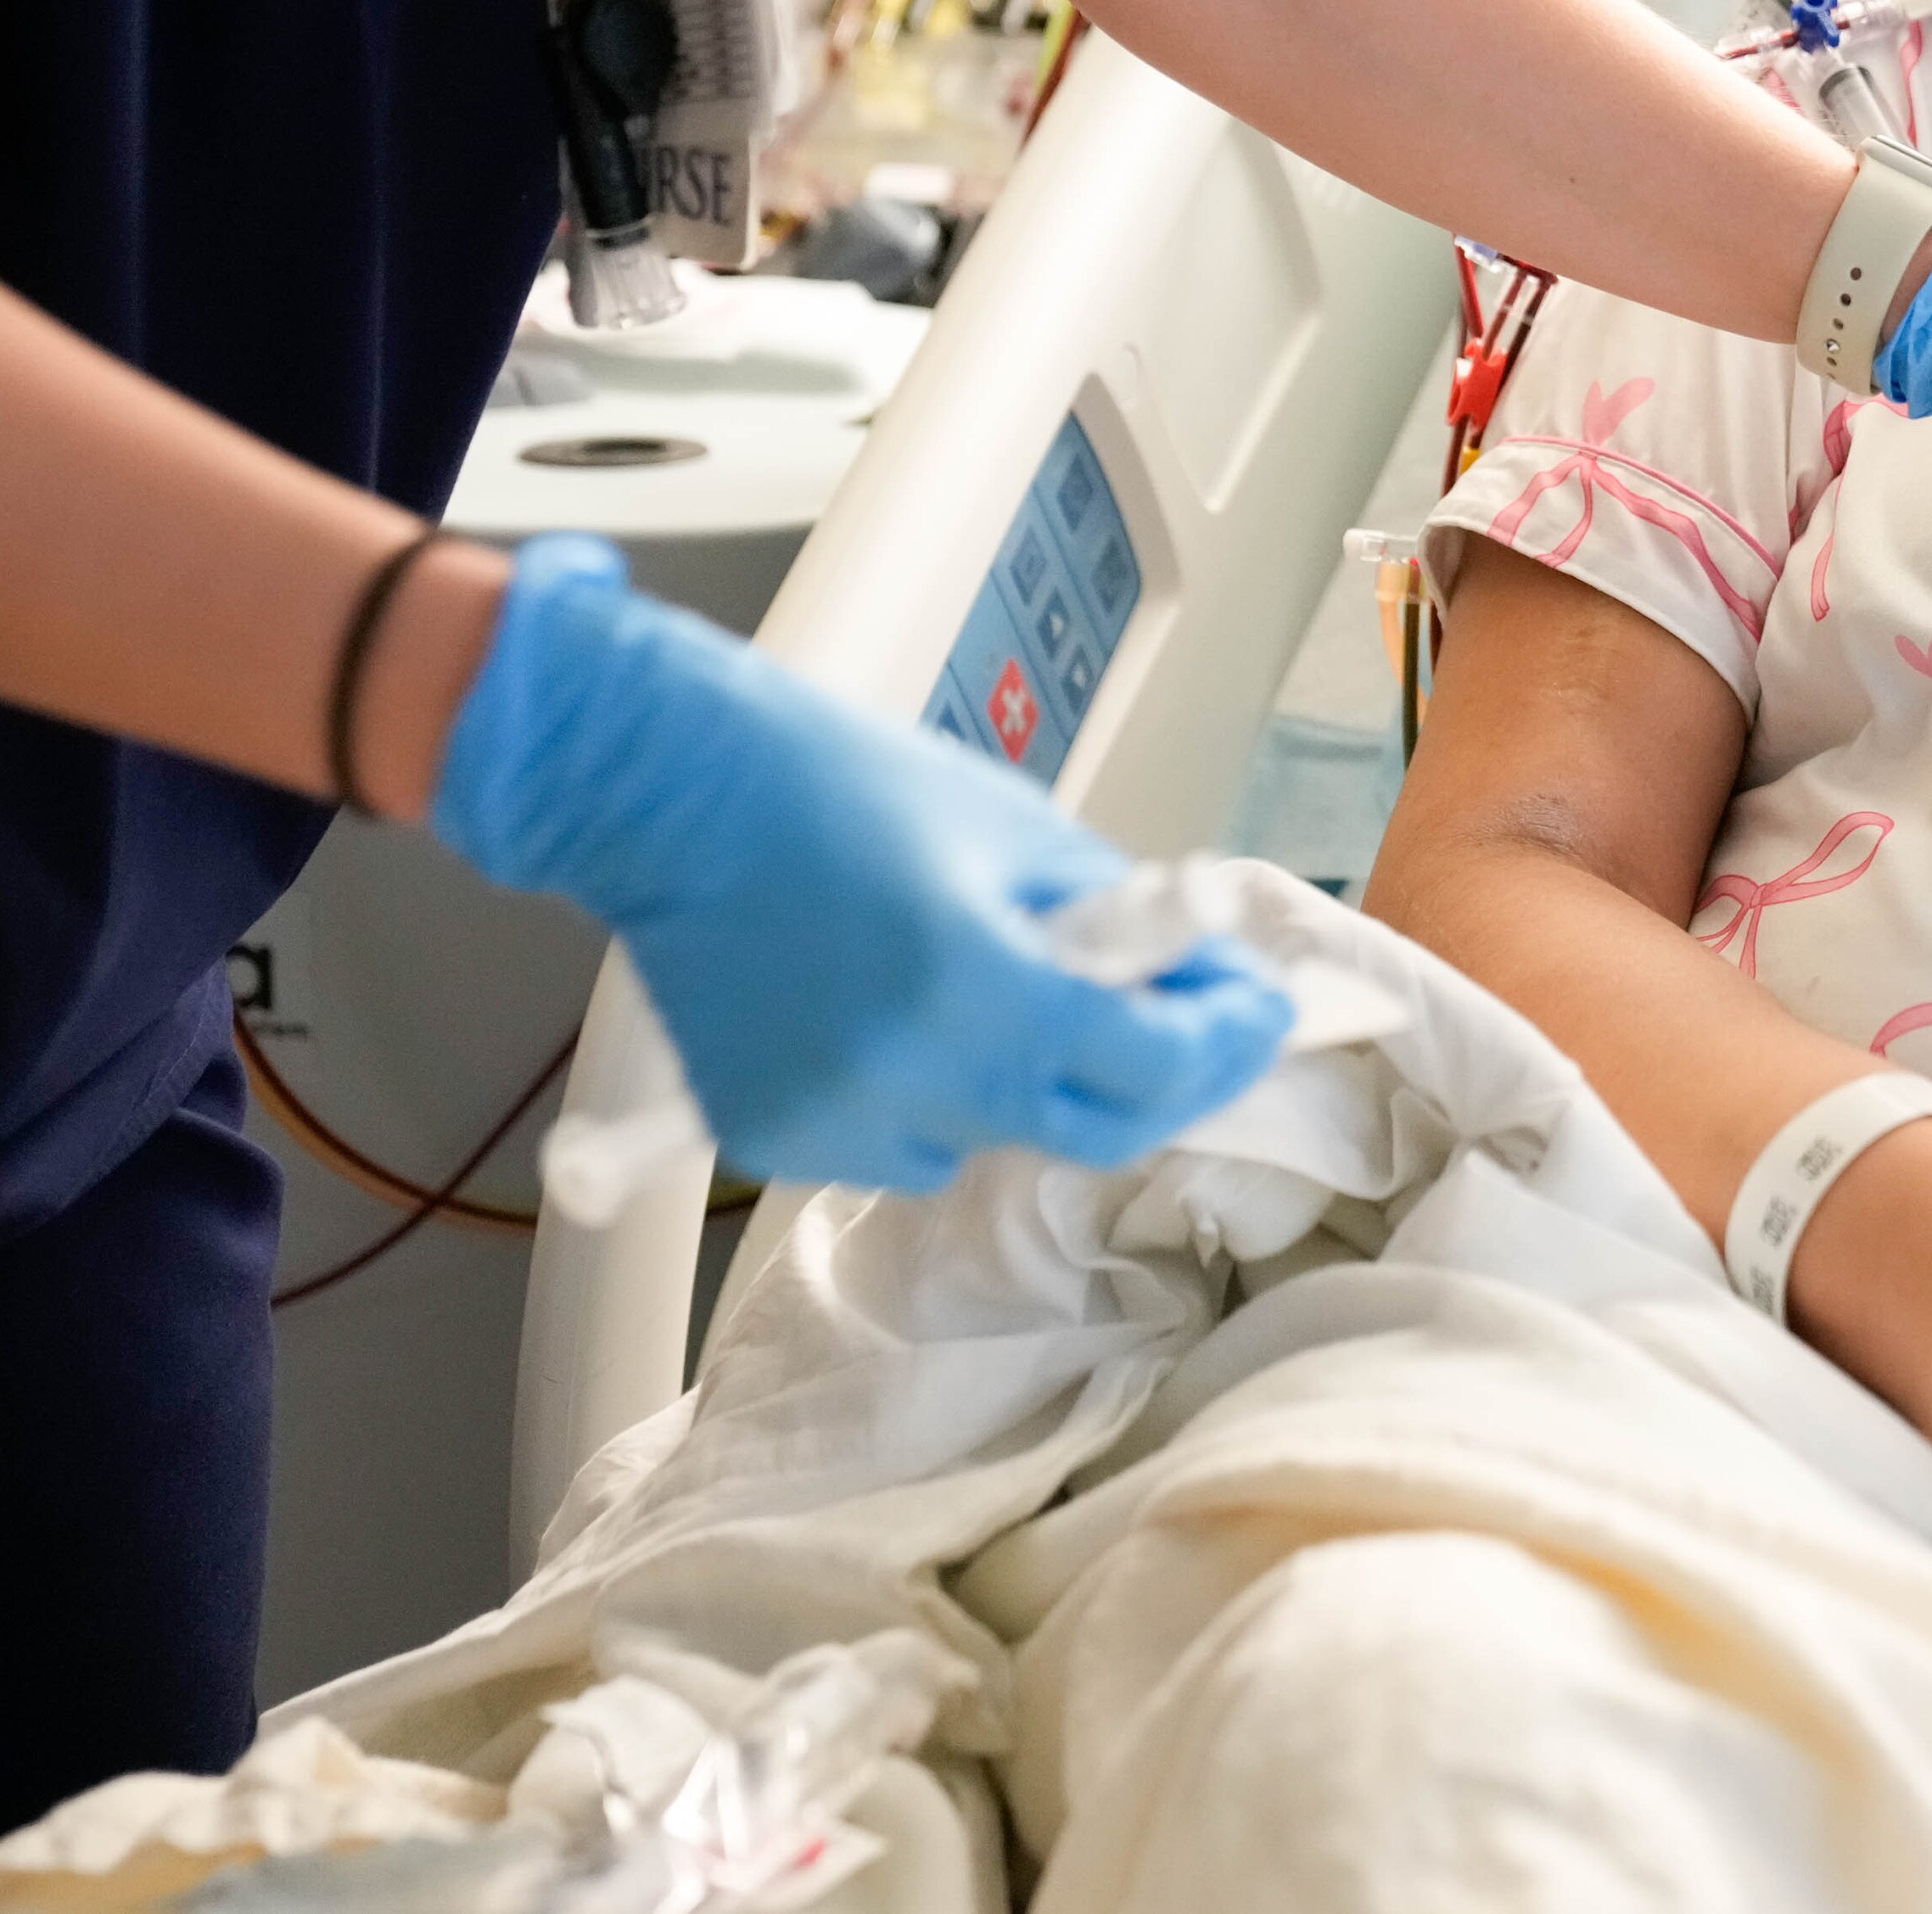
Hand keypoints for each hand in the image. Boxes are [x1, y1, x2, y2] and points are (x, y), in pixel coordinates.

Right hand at [431, 537, 1290, 1184]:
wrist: (672, 795)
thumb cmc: (839, 786)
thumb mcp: (1017, 831)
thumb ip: (1122, 922)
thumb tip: (1205, 979)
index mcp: (978, 984)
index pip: (1151, 1063)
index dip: (1224, 1041)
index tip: (1259, 1010)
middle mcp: (908, 1073)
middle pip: (1092, 1132)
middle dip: (1158, 1080)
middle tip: (1190, 1025)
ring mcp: (835, 1118)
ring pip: (991, 1145)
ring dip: (1028, 1087)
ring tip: (989, 988)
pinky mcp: (773, 1138)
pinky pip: (899, 1146)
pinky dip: (928, 1099)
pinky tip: (896, 1016)